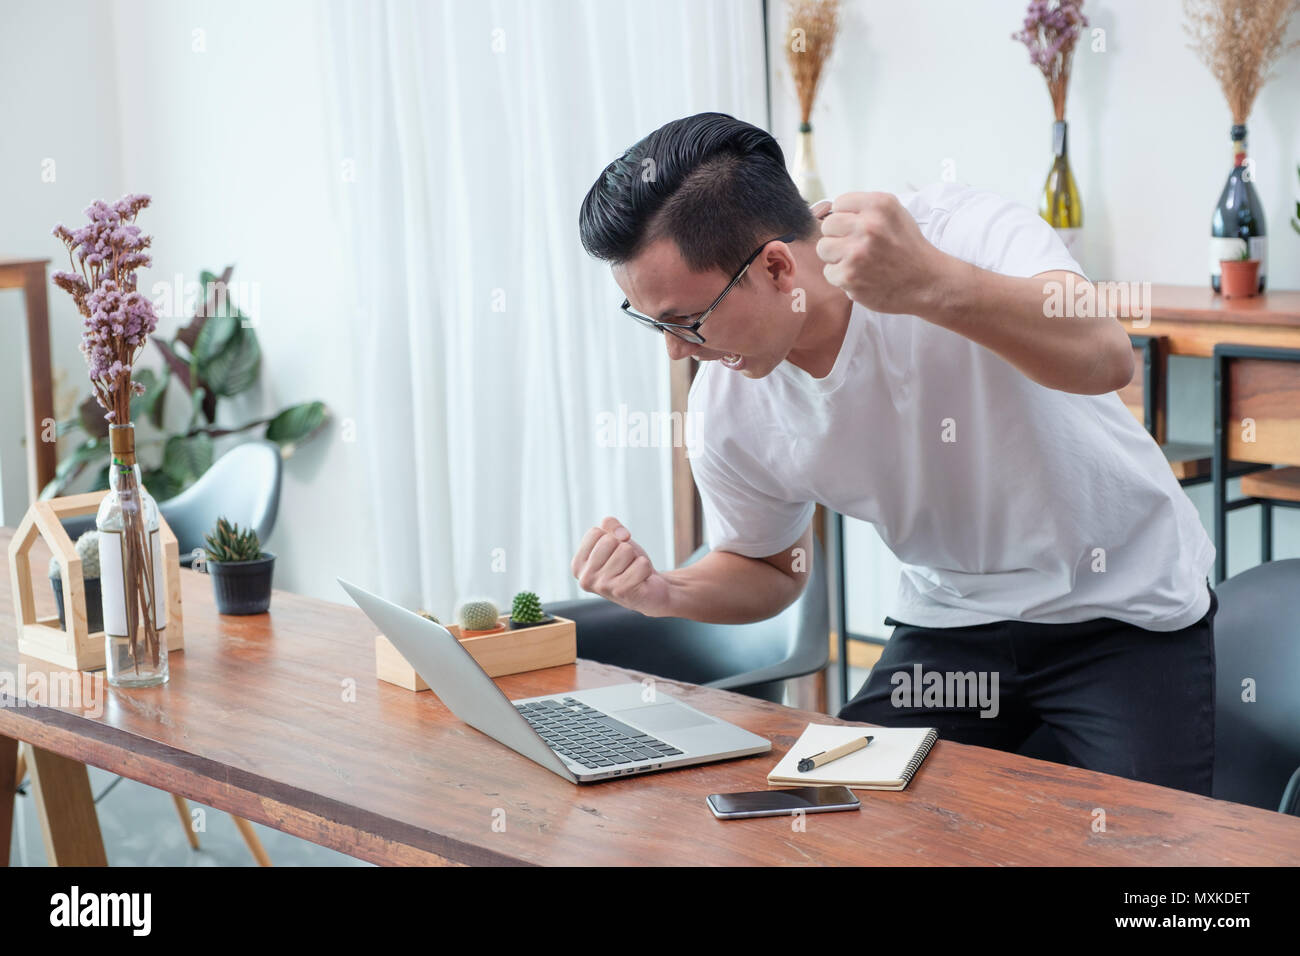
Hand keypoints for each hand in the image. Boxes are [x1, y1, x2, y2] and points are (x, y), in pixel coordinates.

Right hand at [571, 517, 671, 616]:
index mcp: (578, 565)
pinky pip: (641, 564)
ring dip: (635, 558)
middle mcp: (586, 578)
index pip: (595, 533)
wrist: (648, 589)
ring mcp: (603, 587)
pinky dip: (646, 567)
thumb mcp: (614, 538)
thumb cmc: (628, 563)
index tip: (613, 553)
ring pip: (626, 550)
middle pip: (609, 540)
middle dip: (623, 547)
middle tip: (625, 564)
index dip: (610, 537)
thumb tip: (623, 536)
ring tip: (632, 571)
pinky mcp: (622, 592)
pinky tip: (640, 579)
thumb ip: (610, 525)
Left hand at [815, 191, 945, 315]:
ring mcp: (857, 252)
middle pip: (828, 225)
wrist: (926, 282)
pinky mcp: (850, 276)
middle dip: (839, 236)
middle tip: (857, 247)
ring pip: (823, 248)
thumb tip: (830, 210)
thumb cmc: (908, 248)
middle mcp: (868, 225)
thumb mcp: (895, 214)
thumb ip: (865, 208)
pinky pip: (829, 272)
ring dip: (836, 256)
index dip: (847, 217)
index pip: (840, 203)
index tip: (858, 228)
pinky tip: (861, 276)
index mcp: (879, 205)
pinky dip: (842, 277)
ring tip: (857, 261)